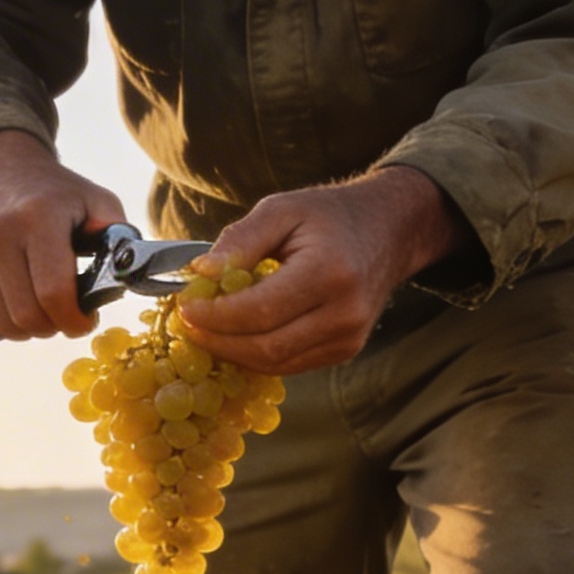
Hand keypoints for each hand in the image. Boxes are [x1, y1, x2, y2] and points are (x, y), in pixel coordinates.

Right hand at [0, 130, 127, 340]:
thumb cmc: (54, 194)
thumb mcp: (95, 201)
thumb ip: (117, 236)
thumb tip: (128, 273)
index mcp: (39, 218)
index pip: (53, 292)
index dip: (74, 320)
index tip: (85, 321)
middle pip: (27, 316)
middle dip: (54, 326)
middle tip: (66, 315)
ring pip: (4, 324)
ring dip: (31, 327)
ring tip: (44, 306)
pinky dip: (7, 319)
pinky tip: (20, 298)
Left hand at [175, 168, 469, 373]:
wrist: (389, 232)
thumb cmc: (330, 216)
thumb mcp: (282, 209)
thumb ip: (240, 240)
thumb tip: (199, 273)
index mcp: (329, 273)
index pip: (259, 312)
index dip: (215, 318)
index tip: (184, 308)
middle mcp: (344, 313)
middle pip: (265, 347)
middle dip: (217, 341)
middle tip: (186, 326)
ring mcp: (348, 338)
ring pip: (274, 363)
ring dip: (232, 352)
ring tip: (204, 330)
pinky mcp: (345, 351)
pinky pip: (288, 364)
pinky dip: (255, 355)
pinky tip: (234, 336)